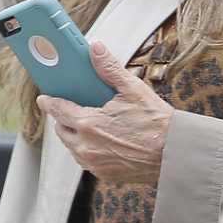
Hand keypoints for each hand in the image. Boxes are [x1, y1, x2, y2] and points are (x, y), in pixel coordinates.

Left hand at [39, 41, 173, 184]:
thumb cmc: (158, 122)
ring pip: (72, 147)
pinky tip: (102, 142)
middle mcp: (86, 146)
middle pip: (62, 130)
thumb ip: (109, 69)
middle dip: (64, 119)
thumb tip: (94, 48)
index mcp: (88, 124)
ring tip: (89, 126)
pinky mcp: (104, 174)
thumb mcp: (133, 90)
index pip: (57, 110)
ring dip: (75, 136)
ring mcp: (94, 163)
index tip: (44, 98)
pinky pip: (86, 161)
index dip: (49, 103)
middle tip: (73, 110)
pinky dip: (89, 151)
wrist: (178, 154)